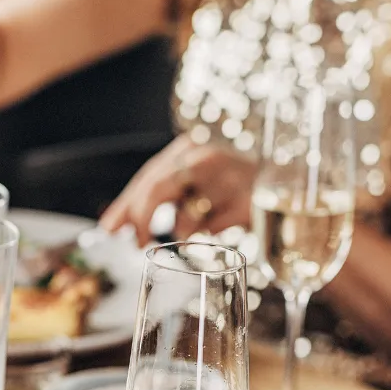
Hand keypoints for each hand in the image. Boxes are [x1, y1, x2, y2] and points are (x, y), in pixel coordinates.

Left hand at [100, 134, 257, 246]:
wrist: (282, 181)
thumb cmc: (223, 182)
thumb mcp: (185, 180)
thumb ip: (146, 197)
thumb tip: (108, 227)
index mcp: (190, 147)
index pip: (147, 177)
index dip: (125, 207)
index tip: (111, 231)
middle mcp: (208, 159)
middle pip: (158, 189)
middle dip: (140, 220)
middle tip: (137, 242)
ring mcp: (229, 182)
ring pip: (183, 220)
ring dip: (179, 232)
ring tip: (191, 229)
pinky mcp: (247, 208)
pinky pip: (209, 234)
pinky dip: (205, 236)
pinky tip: (217, 225)